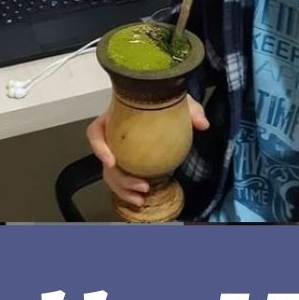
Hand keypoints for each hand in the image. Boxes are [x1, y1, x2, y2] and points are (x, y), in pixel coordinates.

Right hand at [86, 95, 209, 208]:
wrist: (168, 106)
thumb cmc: (164, 101)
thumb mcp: (177, 100)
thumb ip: (190, 109)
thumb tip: (202, 124)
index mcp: (115, 118)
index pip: (96, 131)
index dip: (98, 147)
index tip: (111, 161)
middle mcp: (113, 136)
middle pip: (106, 161)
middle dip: (120, 179)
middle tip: (143, 186)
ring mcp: (119, 151)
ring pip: (112, 175)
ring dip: (124, 190)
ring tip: (141, 199)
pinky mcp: (128, 163)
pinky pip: (123, 179)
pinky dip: (129, 192)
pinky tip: (143, 199)